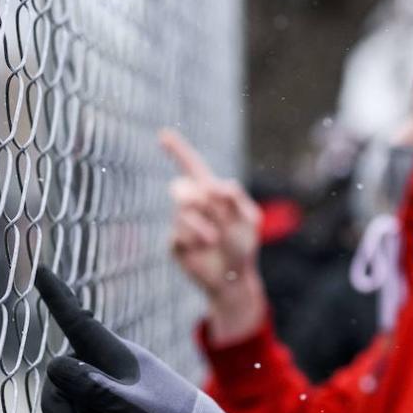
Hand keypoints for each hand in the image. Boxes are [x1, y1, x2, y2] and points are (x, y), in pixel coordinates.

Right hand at [35, 266, 258, 412]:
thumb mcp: (128, 407)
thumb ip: (91, 387)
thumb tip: (54, 365)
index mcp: (117, 355)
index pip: (79, 321)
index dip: (57, 297)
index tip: (43, 269)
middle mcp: (112, 362)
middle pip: (62, 372)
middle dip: (59, 405)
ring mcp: (112, 382)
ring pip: (68, 394)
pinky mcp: (114, 402)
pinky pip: (81, 407)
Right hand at [159, 129, 267, 343]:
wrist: (234, 278)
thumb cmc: (244, 245)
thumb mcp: (249, 219)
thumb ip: (236, 199)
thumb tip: (215, 185)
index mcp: (211, 194)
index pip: (192, 167)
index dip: (178, 151)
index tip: (163, 134)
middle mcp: (193, 205)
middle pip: (182, 188)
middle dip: (198, 200)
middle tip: (212, 212)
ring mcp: (182, 224)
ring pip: (182, 213)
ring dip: (203, 226)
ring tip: (215, 239)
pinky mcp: (175, 244)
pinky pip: (177, 235)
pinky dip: (195, 242)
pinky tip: (204, 249)